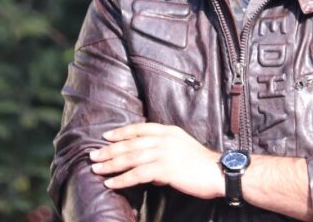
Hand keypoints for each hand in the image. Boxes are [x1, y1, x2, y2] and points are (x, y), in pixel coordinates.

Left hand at [89, 123, 223, 199]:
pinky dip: (122, 179)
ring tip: (97, 170)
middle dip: (109, 150)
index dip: (121, 132)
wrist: (218, 172)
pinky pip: (137, 174)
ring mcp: (163, 153)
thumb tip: (149, 170)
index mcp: (168, 131)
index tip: (107, 136)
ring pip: (130, 158)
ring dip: (111, 165)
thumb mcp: (182, 148)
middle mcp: (164, 139)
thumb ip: (165, 152)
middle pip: (130, 143)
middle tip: (94, 155)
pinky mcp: (164, 169)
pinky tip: (112, 184)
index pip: (139, 128)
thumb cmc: (201, 164)